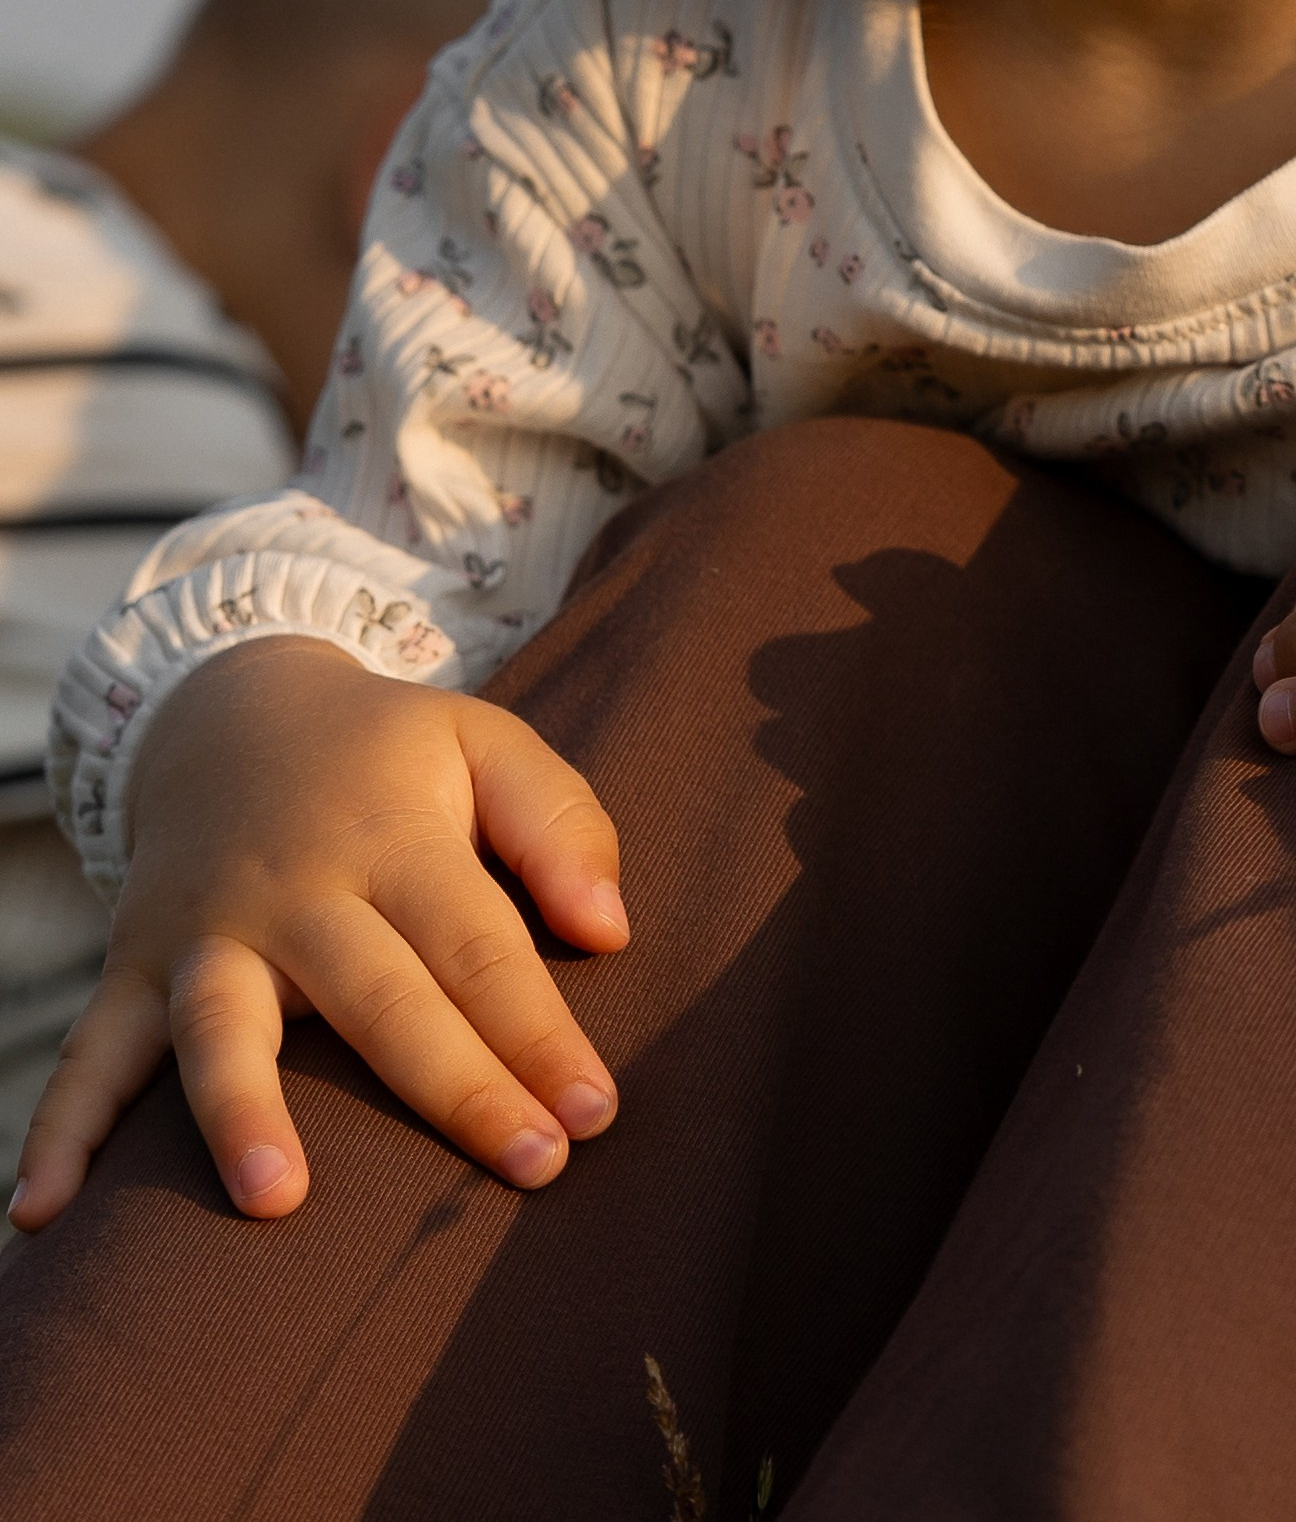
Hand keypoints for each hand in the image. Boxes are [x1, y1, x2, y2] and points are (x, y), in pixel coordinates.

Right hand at [12, 637, 627, 1231]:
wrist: (232, 712)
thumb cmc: (386, 757)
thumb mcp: (484, 742)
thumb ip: (559, 822)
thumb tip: (609, 930)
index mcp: (393, 838)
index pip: (477, 945)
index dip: (539, 1030)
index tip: (594, 1112)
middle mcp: (295, 891)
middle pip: (378, 997)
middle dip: (455, 1086)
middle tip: (531, 1164)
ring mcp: (206, 935)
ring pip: (221, 1024)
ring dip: (241, 1109)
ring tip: (274, 1199)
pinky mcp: (135, 971)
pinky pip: (91, 1054)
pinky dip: (61, 1131)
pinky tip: (40, 1214)